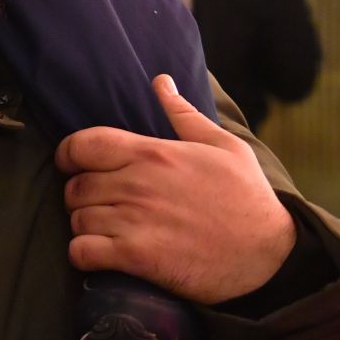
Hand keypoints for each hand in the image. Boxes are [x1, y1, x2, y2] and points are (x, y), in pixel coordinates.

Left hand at [55, 75, 296, 304]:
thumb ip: (184, 114)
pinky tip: (101, 253)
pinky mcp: (136, 257)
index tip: (72, 164)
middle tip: (100, 203)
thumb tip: (161, 82)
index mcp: (153, 154)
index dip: (68, 154)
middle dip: (81, 194)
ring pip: (76, 218)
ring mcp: (134, 221)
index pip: (84, 144)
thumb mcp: (224, 146)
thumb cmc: (247, 198)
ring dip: (84, 225)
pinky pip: (81, 251)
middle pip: (76, 185)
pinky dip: (83, 253)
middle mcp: (138, 184)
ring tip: (105, 228)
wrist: (270, 257)